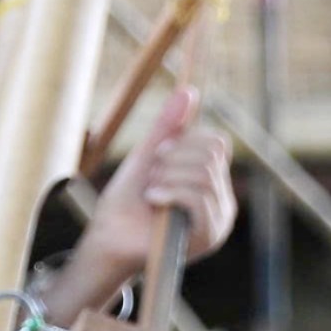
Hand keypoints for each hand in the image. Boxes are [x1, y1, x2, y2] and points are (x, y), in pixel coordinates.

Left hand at [73, 85, 236, 280]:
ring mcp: (218, 220)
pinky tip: (153, 198)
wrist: (108, 240)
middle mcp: (222, 200)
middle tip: (152, 176)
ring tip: (151, 191)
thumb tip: (188, 90)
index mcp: (212, 181)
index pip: (217, 142)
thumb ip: (168, 127)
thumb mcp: (146, 157)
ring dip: (168, 176)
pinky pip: (199, 197)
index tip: (158, 155)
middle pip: (212, 154)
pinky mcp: (209, 236)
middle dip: (173, 158)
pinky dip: (170, 191)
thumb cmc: (126, 202)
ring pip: (205, 174)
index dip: (185, 141)